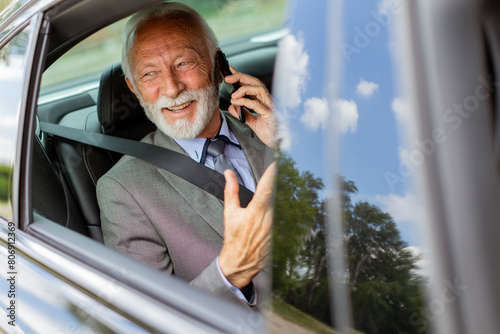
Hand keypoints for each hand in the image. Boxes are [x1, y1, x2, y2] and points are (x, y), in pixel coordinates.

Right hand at [218, 162, 275, 288]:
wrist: (240, 262)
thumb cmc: (234, 238)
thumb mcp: (230, 213)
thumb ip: (231, 191)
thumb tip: (228, 174)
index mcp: (256, 212)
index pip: (267, 188)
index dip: (272, 174)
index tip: (276, 163)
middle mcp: (269, 219)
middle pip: (277, 194)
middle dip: (277, 182)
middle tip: (279, 170)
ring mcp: (277, 226)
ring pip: (282, 204)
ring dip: (279, 195)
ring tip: (279, 187)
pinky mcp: (281, 233)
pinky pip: (284, 216)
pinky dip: (281, 209)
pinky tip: (275, 208)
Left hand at [225, 67, 275, 147]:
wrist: (278, 144)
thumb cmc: (269, 132)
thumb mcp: (253, 122)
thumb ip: (243, 114)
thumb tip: (232, 107)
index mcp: (264, 101)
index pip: (252, 84)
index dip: (242, 76)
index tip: (230, 71)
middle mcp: (268, 101)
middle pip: (256, 82)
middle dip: (241, 77)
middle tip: (228, 77)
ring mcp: (270, 106)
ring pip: (259, 89)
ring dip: (244, 89)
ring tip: (233, 94)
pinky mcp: (270, 115)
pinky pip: (257, 105)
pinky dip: (246, 101)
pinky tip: (237, 102)